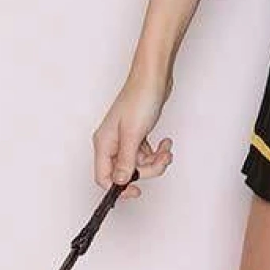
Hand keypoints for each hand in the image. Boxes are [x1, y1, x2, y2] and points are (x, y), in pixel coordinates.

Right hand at [93, 70, 174, 199]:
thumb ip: (126, 161)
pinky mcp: (137, 134)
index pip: (104, 177)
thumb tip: (120, 181)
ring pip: (138, 164)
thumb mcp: (133, 134)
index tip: (136, 190)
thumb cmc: (140, 98)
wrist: (153, 78)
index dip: (119, 188)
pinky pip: (145, 154)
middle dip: (147, 170)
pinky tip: (165, 143)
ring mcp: (125, 139)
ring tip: (165, 150)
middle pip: (125, 172)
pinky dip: (157, 153)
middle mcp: (112, 143)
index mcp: (104, 143)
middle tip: (160, 161)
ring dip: (155, 161)